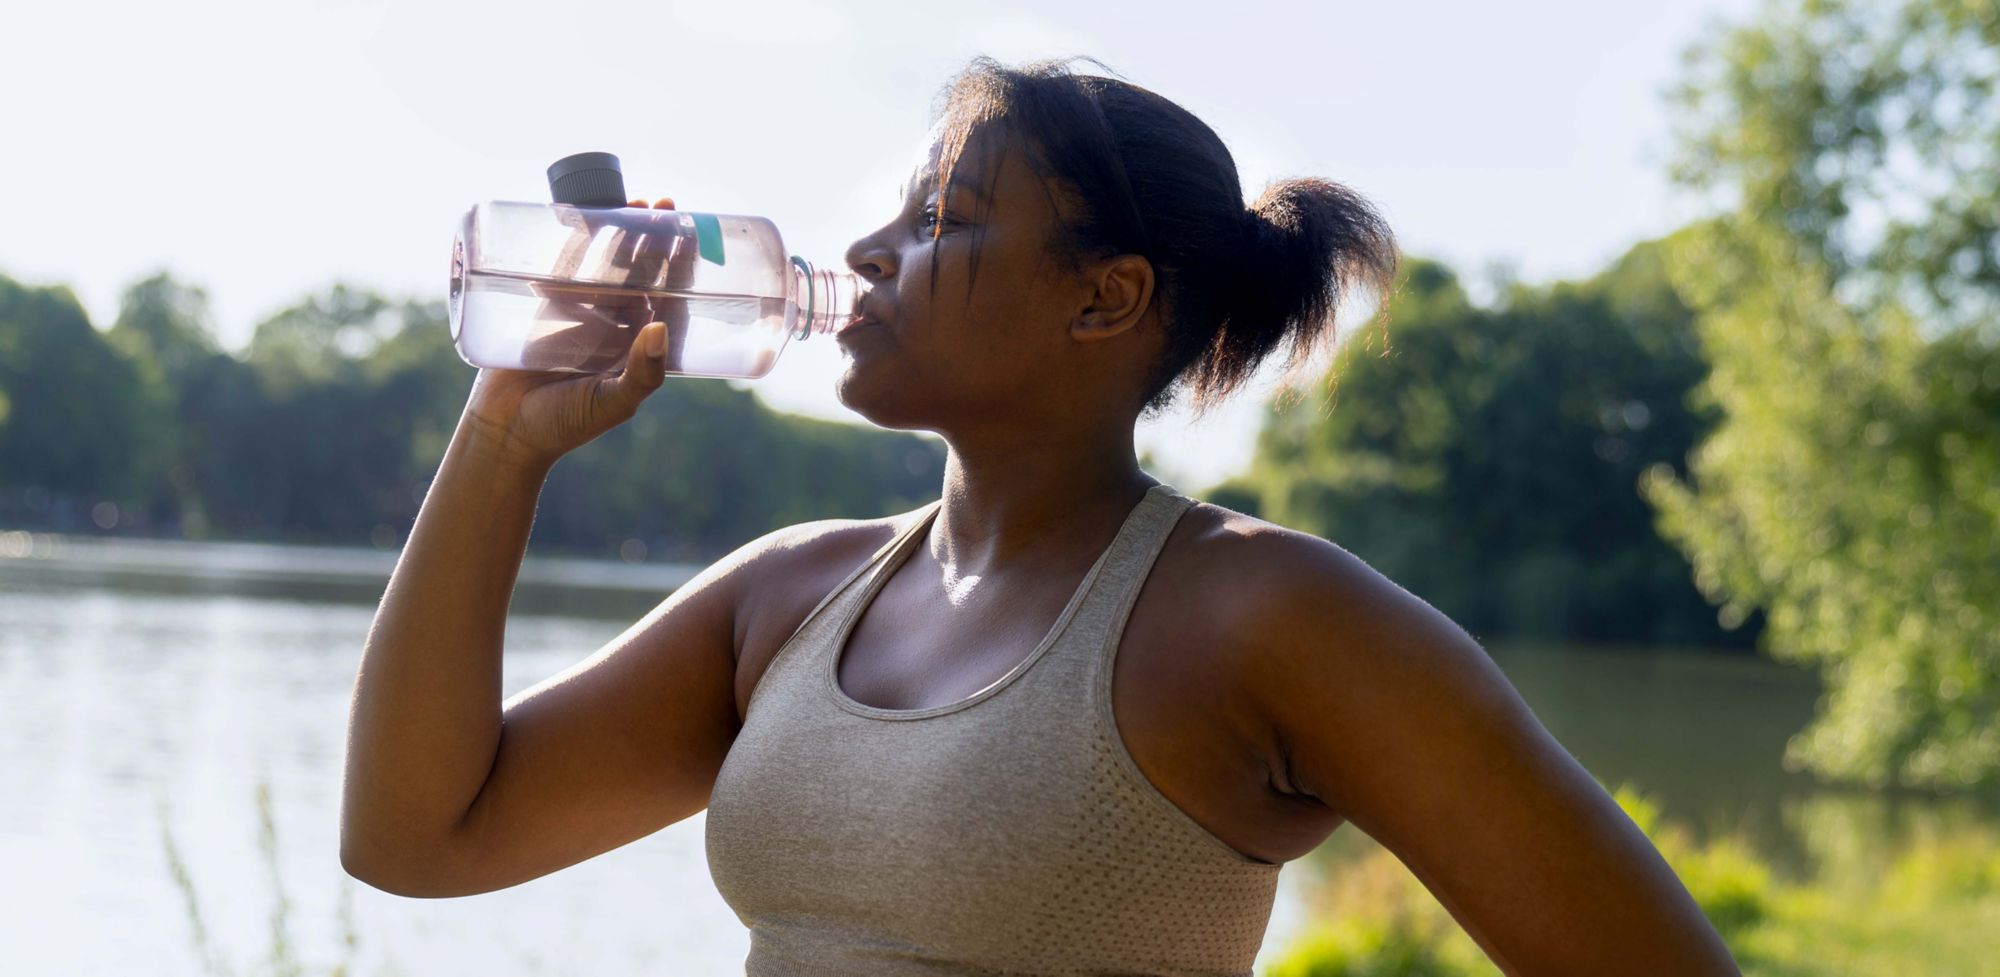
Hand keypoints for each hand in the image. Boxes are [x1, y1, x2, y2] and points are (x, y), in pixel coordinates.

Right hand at [460, 198, 680, 468]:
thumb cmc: (566, 423)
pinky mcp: (543, 303)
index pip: (668, 294)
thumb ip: (641, 374)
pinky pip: (559, 265)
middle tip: (659, 205)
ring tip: (627, 202)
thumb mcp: (612, 402)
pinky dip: (568, 240)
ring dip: (613, 231)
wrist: (506, 430)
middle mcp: (613, 321)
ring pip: (601, 261)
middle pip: (637, 269)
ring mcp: (578, 309)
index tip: (691, 232)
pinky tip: (578, 214)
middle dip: (649, 237)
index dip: (680, 263)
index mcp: (638, 341)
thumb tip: (659, 327)